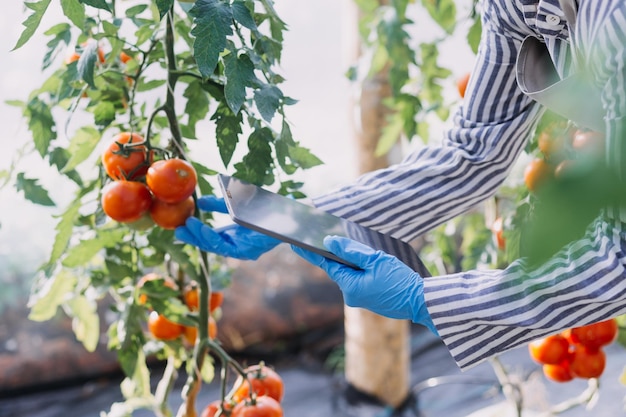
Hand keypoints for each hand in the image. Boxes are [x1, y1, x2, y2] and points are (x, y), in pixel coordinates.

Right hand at [175, 196, 280, 259]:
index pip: (212, 237)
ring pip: (215, 246)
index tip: (182, 225)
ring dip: (199, 236)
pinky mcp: (247, 251)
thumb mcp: (238, 204)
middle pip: (211, 244)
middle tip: (177, 229)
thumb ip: (220, 204)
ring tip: (187, 226)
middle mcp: (238, 246)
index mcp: (236, 237)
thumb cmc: (265, 208)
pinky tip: (203, 229)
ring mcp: (242, 250)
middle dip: (193, 237)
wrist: (287, 212)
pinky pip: (225, 247)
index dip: (196, 233)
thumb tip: (200, 201)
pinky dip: (212, 238)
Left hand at [291, 235, 437, 334]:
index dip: (310, 253)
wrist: (420, 302)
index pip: (325, 264)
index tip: (295, 244)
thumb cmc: (400, 280)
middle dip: (340, 255)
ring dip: (355, 264)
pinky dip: (362, 272)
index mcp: (349, 285)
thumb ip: (351, 251)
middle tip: (334, 238)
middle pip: (339, 269)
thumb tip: (329, 242)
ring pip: (351, 275)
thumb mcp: (376, 260)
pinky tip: (374, 267)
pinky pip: (360, 281)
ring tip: (369, 256)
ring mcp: (359, 299)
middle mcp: (350, 295)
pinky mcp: (368, 300)